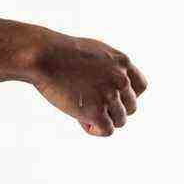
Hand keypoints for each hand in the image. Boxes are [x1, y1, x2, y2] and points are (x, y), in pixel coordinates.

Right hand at [29, 29, 147, 135]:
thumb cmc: (59, 53)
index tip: (109, 97)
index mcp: (122, 62)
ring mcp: (109, 95)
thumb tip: (110, 89)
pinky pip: (107, 130)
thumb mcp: (91, 52)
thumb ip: (107, 68)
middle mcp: (120, 78)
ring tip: (80, 109)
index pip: (140, 87)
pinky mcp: (96, 111)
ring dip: (101, 119)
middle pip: (130, 107)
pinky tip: (79, 119)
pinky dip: (94, 129)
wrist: (43, 56)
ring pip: (119, 120)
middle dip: (112, 109)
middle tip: (88, 104)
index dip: (125, 96)